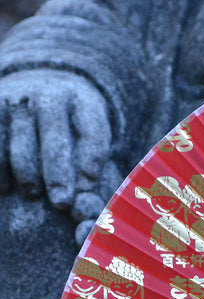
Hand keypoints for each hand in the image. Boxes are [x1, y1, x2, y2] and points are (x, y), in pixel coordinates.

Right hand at [0, 69, 119, 207]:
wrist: (38, 88)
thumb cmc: (72, 124)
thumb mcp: (89, 131)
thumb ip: (92, 158)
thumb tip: (86, 192)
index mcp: (84, 102)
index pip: (91, 134)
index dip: (90, 163)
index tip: (88, 190)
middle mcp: (50, 97)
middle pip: (56, 140)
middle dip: (58, 176)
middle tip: (62, 203)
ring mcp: (19, 99)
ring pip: (22, 143)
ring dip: (28, 174)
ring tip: (34, 195)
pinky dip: (0, 169)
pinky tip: (6, 189)